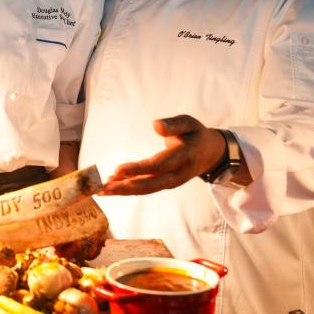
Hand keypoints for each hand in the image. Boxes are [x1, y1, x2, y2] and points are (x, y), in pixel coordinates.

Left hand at [100, 115, 225, 195]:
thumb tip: (156, 125)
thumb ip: (173, 124)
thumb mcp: (189, 122)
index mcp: (184, 156)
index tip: (118, 169)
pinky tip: (112, 187)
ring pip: (147, 189)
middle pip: (150, 184)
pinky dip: (129, 188)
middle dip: (126, 187)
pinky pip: (146, 187)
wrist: (211, 153)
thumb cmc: (195, 134)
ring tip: (102, 190)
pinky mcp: (166, 184)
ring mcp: (172, 181)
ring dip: (124, 191)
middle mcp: (178, 173)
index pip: (158, 165)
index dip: (138, 169)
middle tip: (103, 188)